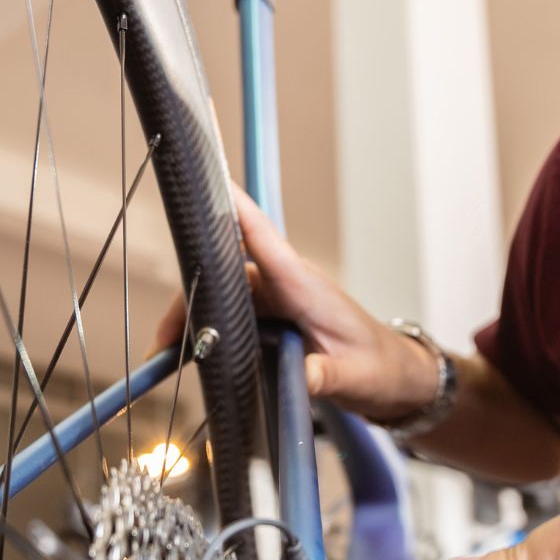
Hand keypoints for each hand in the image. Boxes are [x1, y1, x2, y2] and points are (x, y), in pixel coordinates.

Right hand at [152, 186, 440, 420]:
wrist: (396, 379)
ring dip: (193, 318)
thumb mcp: (354, 377)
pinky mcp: (273, 320)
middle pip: (225, 274)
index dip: (233, 208)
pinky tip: (186, 355)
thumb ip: (325, 376)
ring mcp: (278, 302)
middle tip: (164, 340)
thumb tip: (301, 379)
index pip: (262, 236)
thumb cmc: (380, 368)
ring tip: (166, 353)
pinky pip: (230, 317)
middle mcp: (286, 286)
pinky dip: (206, 332)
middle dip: (190, 298)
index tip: (207, 180)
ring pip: (222, 296)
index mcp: (304, 286)